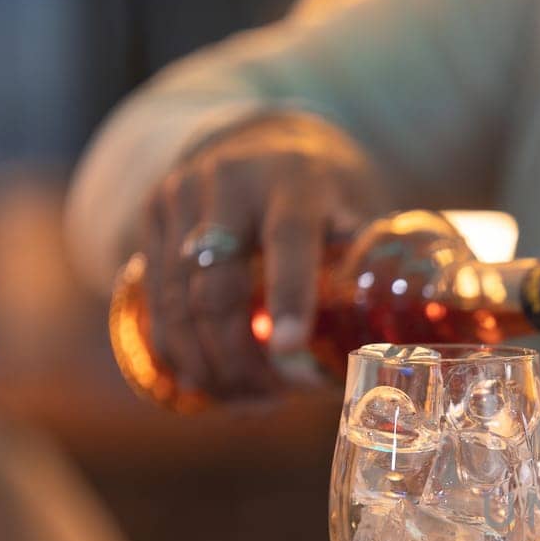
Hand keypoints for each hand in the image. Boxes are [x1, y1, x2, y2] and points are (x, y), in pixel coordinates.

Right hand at [138, 112, 384, 397]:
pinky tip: (206, 384)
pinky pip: (154, 296)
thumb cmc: (327, 193)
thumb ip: (371, 268)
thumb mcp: (360, 212)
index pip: (288, 239)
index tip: (291, 351)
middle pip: (218, 283)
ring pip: (176, 298)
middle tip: (268, 400)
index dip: (290, 296)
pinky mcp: (153, 215)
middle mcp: (229, 181)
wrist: (265, 139)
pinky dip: (177, 348)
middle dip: (239, 353)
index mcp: (294, 180)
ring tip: (243, 402)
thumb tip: (387, 350)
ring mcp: (182, 195)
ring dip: (206, 362)